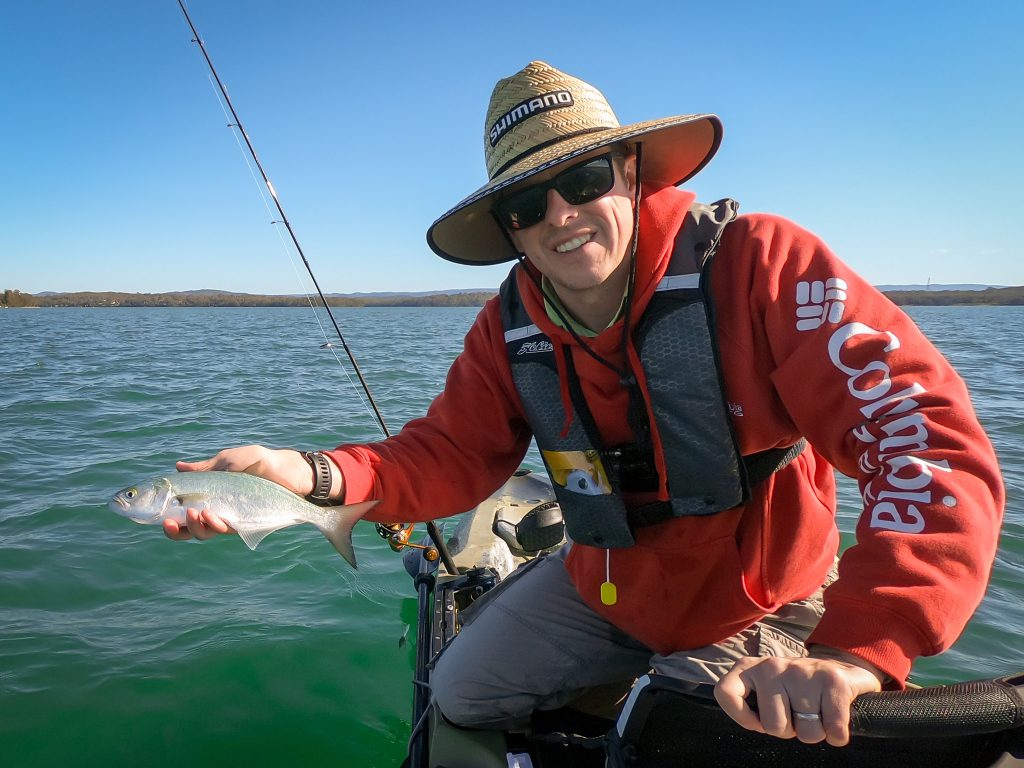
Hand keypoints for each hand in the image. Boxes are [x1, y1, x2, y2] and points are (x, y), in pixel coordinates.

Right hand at [163, 445, 313, 541]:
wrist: (287, 470)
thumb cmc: (259, 461)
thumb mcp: (228, 460)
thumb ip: (204, 468)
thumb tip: (177, 466)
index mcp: (208, 495)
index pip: (182, 511)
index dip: (168, 517)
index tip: (158, 515)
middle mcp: (216, 511)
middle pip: (189, 529)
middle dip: (176, 530)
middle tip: (169, 522)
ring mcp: (230, 518)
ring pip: (205, 533)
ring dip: (196, 526)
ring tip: (196, 513)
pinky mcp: (245, 524)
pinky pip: (225, 530)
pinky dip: (215, 524)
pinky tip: (211, 514)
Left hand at [714, 651, 884, 745]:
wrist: (840, 669)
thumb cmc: (795, 689)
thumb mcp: (765, 691)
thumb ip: (748, 702)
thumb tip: (749, 723)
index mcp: (749, 668)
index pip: (724, 693)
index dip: (741, 717)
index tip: (758, 723)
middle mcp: (772, 666)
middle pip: (774, 726)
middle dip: (790, 730)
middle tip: (797, 713)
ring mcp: (802, 672)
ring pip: (807, 732)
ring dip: (815, 731)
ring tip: (816, 711)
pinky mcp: (832, 680)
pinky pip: (833, 730)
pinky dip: (837, 734)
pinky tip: (833, 716)